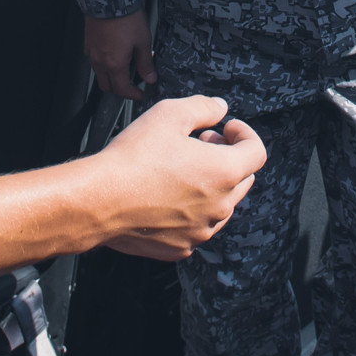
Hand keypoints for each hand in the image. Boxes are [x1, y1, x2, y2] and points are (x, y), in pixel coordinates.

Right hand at [84, 11, 157, 100]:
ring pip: (99, 74)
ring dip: (111, 78)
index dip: (132, 95)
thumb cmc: (125, 17)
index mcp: (114, 64)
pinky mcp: (88, 43)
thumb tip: (150, 77)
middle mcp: (100, 61)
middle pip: (107, 86)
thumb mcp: (143, 41)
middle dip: (120, 90)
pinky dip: (104, 65)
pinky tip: (113, 56)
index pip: (122, 89)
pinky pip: (94, 61)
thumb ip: (145, 63)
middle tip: (131, 87)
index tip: (140, 94)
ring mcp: (92, 52)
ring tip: (124, 70)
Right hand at [90, 95, 265, 260]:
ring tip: (180, 170)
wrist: (98, 200)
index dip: (245, 134)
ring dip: (211, 186)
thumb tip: (220, 107)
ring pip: (221, 205)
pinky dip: (191, 211)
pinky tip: (166, 196)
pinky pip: (197, 226)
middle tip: (200, 143)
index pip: (257, 152)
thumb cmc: (133, 156)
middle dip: (227, 158)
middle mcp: (220, 206)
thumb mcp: (169, 114)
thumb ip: (203, 107)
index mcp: (224, 172)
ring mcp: (202, 231)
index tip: (227, 128)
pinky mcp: (181, 247)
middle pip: (243, 180)